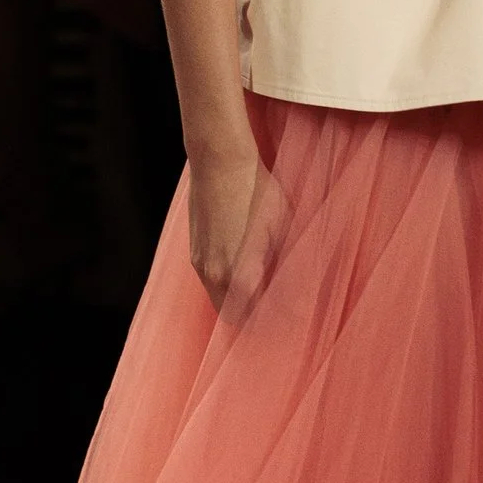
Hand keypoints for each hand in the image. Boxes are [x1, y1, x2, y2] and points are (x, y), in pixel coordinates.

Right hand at [185, 137, 273, 307]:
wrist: (219, 163)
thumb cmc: (256, 191)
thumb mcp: (282, 227)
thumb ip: (282, 262)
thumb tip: (288, 281)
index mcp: (241, 274)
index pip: (253, 316)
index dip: (271, 319)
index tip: (286, 316)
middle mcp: (217, 275)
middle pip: (230, 315)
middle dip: (250, 315)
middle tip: (271, 306)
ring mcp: (201, 263)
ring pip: (217, 298)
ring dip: (234, 299)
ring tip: (259, 284)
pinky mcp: (194, 250)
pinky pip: (209, 279)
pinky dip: (223, 282)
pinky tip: (241, 263)